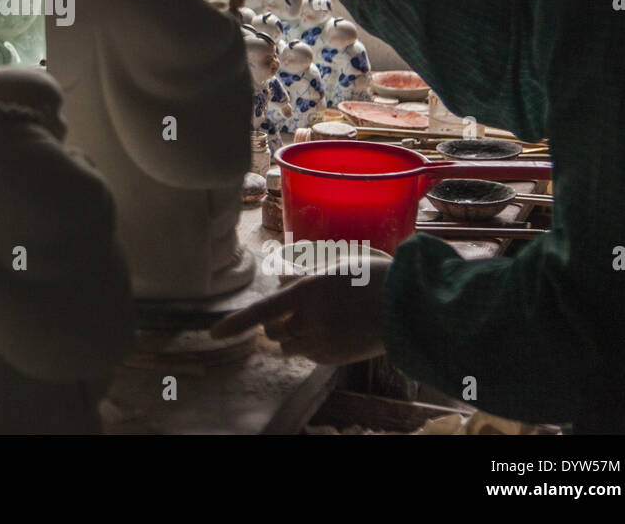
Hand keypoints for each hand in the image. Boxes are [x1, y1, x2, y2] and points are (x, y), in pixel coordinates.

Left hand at [210, 256, 390, 364]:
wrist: (410, 307)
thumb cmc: (374, 278)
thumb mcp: (335, 267)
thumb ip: (304, 278)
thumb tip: (280, 285)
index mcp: (309, 291)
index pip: (264, 310)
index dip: (237, 323)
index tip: (214, 334)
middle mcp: (311, 319)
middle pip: (273, 329)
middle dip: (275, 321)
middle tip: (291, 310)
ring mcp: (322, 341)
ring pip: (288, 345)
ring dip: (291, 334)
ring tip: (315, 320)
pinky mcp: (333, 358)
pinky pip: (307, 355)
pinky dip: (308, 345)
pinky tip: (330, 331)